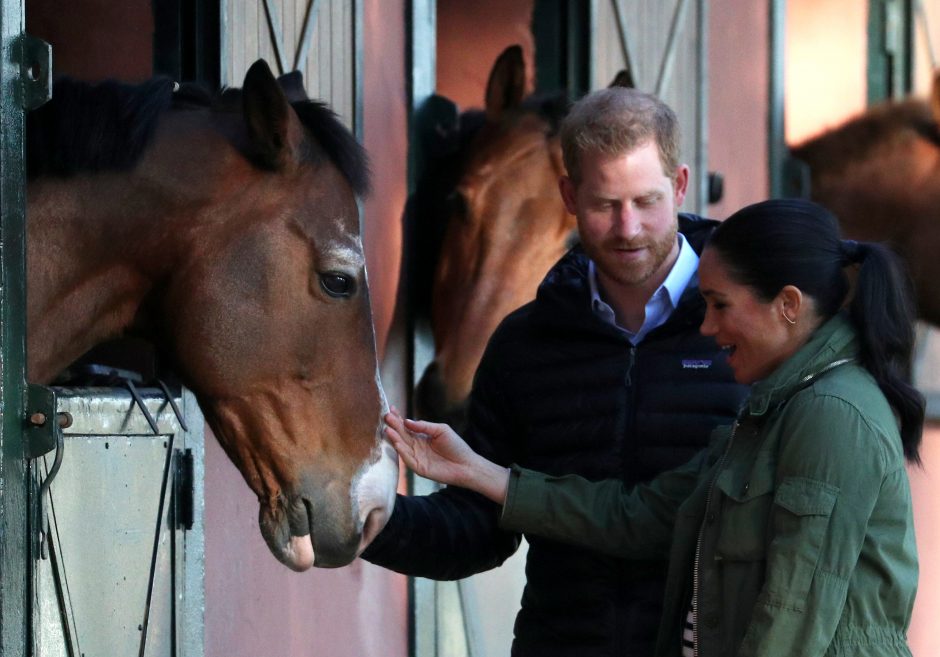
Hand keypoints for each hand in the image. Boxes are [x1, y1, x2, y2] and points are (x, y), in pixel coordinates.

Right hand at [383, 409, 509, 503]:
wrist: (466, 464)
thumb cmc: (456, 446)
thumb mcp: (441, 430)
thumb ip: (424, 426)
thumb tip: (407, 421)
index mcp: (421, 437)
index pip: (407, 427)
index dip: (398, 418)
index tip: (390, 408)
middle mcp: (417, 447)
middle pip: (402, 435)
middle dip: (394, 426)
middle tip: (386, 417)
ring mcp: (417, 458)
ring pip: (403, 447)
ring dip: (395, 438)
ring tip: (388, 429)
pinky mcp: (420, 468)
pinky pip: (408, 460)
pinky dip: (402, 452)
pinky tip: (397, 443)